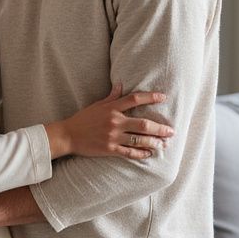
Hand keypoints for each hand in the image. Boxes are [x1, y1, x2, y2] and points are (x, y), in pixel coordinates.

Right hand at [47, 84, 173, 159]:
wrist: (67, 135)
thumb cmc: (83, 119)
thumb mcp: (97, 105)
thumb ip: (111, 96)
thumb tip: (121, 84)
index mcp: (112, 108)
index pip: (134, 99)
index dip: (150, 97)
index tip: (163, 97)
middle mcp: (114, 121)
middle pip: (143, 124)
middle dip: (159, 128)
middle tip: (171, 131)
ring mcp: (112, 136)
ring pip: (139, 140)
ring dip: (154, 142)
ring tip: (164, 144)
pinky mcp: (109, 149)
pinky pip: (129, 152)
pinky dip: (141, 153)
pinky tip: (149, 153)